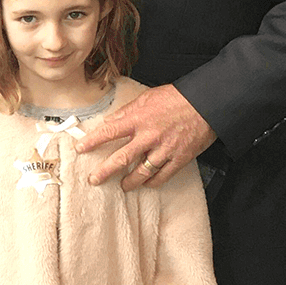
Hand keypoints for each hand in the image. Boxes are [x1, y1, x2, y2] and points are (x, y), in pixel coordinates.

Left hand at [76, 84, 215, 189]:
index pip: (108, 132)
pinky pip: (162, 176)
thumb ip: (126, 112)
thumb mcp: (146, 98)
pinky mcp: (179, 158)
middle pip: (121, 158)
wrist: (206, 104)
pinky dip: (152, 182)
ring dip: (129, 181)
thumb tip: (109, 122)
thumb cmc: (176, 98)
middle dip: (104, 171)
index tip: (79, 149)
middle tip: (93, 180)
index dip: (92, 141)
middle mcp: (149, 136)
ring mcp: (164, 149)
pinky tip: (145, 184)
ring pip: (141, 172)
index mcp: (138, 119)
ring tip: (122, 186)